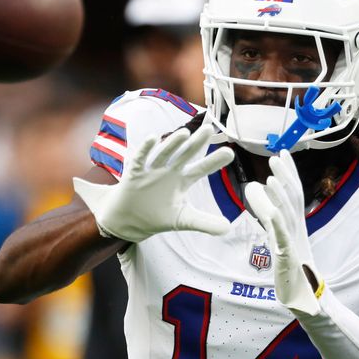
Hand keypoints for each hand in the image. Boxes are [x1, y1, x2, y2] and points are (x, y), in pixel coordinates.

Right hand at [73, 125, 234, 242]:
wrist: (128, 220)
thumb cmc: (157, 215)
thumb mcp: (183, 220)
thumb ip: (204, 222)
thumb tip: (227, 229)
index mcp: (182, 180)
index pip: (201, 168)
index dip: (214, 161)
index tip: (230, 153)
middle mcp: (169, 171)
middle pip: (185, 154)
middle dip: (196, 143)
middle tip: (209, 129)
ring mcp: (152, 170)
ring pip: (164, 154)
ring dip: (172, 144)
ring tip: (184, 133)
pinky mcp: (135, 174)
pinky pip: (140, 159)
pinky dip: (145, 149)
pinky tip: (153, 138)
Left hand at [244, 149, 322, 315]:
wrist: (306, 298)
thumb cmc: (291, 269)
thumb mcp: (278, 238)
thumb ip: (269, 218)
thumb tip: (258, 196)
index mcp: (295, 225)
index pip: (293, 194)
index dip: (288, 173)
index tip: (282, 153)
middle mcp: (297, 230)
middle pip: (294, 198)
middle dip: (286, 176)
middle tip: (276, 155)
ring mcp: (293, 244)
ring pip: (288, 215)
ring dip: (281, 195)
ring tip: (270, 177)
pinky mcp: (288, 259)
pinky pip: (282, 239)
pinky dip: (277, 224)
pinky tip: (271, 211)